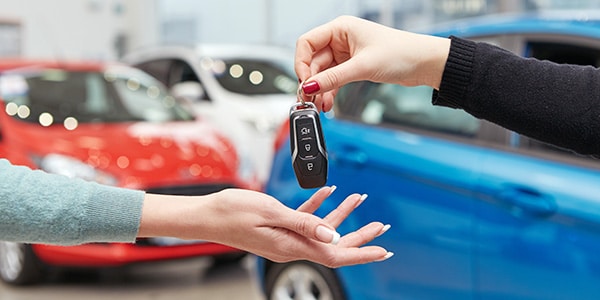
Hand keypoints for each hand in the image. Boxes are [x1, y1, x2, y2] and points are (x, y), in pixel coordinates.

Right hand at [138, 187, 391, 267]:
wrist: (206, 215)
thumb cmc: (232, 211)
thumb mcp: (271, 212)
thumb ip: (304, 224)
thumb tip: (333, 235)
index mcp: (292, 245)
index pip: (335, 253)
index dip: (362, 252)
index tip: (383, 250)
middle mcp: (291, 245)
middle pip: (334, 243)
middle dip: (360, 235)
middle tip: (381, 227)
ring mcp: (284, 237)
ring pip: (321, 229)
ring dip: (341, 215)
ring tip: (359, 201)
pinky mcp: (276, 227)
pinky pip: (303, 219)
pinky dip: (317, 207)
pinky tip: (327, 193)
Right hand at [295, 15, 450, 110]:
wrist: (424, 63)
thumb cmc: (401, 53)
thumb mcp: (362, 67)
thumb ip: (333, 78)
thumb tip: (310, 86)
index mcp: (341, 28)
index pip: (307, 43)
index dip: (301, 63)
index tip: (304, 82)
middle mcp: (341, 39)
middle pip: (313, 61)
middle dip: (311, 81)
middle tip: (309, 99)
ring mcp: (347, 53)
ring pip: (323, 73)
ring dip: (320, 90)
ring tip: (319, 105)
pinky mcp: (354, 66)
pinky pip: (334, 79)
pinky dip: (330, 91)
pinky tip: (328, 103)